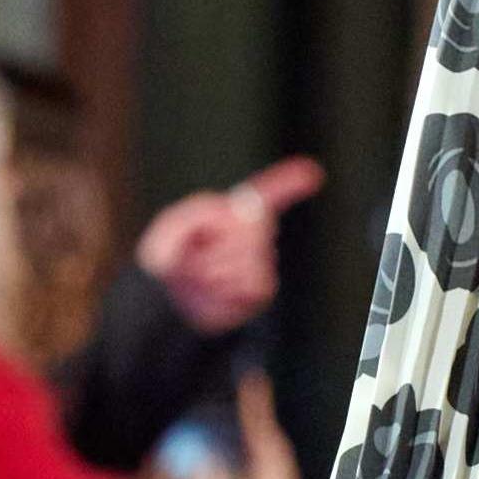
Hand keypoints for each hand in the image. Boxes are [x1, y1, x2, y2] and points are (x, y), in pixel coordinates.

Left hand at [135, 158, 323, 333]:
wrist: (170, 305)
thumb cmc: (165, 263)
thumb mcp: (170, 227)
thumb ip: (201, 211)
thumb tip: (236, 210)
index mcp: (225, 213)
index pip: (262, 195)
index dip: (287, 182)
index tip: (312, 173)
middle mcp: (246, 234)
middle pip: (258, 227)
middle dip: (226, 243)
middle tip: (198, 257)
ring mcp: (257, 261)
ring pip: (256, 258)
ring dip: (224, 270)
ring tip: (204, 277)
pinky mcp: (261, 288)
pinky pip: (259, 284)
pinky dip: (234, 290)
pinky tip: (218, 291)